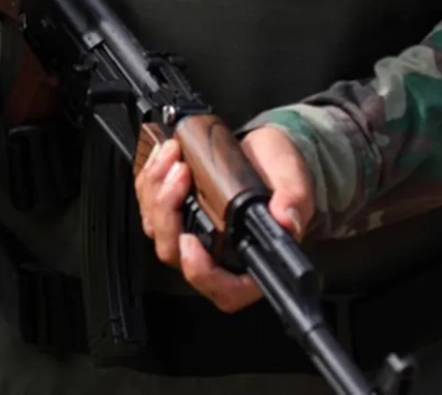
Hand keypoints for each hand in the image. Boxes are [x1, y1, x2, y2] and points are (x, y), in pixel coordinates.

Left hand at [136, 126, 316, 312]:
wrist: (261, 152)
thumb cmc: (279, 173)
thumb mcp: (293, 180)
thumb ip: (293, 201)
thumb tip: (285, 220)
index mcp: (250, 261)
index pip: (224, 289)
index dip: (201, 272)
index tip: (190, 241)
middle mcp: (216, 254)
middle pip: (175, 253)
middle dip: (168, 210)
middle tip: (181, 173)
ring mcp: (191, 234)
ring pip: (155, 227)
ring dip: (155, 188)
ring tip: (174, 155)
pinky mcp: (172, 214)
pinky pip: (147, 205)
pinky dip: (149, 179)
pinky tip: (163, 155)